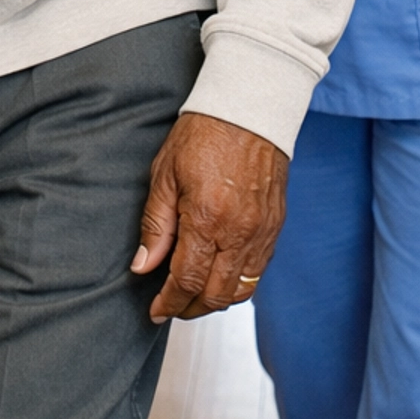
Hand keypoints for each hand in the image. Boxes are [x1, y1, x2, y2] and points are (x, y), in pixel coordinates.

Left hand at [131, 113, 288, 320]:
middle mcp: (239, 232)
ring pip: (241, 289)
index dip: (169, 302)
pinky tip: (219, 275)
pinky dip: (238, 283)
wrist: (250, 107)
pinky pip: (259, 271)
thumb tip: (143, 266)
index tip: (156, 311)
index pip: (187, 281)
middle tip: (172, 306)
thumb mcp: (165, 174)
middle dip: (190, 308)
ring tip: (194, 295)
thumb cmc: (204, 134)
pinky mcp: (276, 226)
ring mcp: (262, 232)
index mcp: (207, 218)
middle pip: (216, 295)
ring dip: (215, 300)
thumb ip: (155, 226)